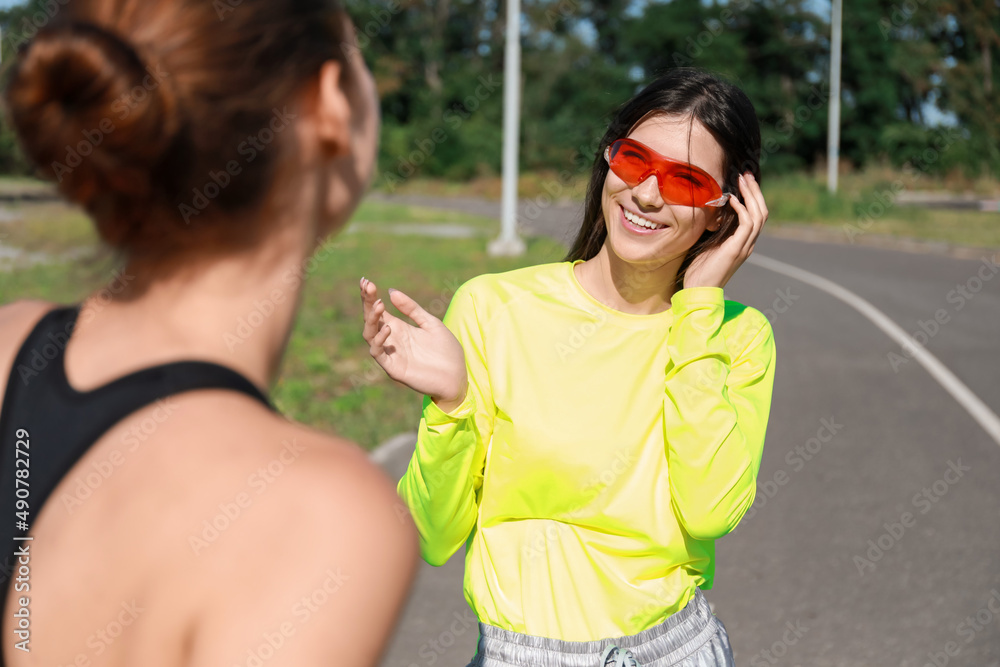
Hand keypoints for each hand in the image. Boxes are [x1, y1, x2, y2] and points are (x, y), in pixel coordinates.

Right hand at [359, 277, 468, 408]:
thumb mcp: (431, 324)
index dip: (370, 296)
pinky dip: (379, 340)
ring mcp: (390, 354)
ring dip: (372, 319)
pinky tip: (388, 328)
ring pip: (369, 335)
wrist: (457, 377)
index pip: (378, 310)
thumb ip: (412, 309)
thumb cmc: (446, 351)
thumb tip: (391, 291)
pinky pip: (378, 353)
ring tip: (379, 305)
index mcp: (399, 328)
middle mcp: (391, 340)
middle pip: (371, 319)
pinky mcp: (393, 368)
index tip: (365, 280)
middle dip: (367, 303)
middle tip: (368, 286)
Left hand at [683, 172, 767, 289]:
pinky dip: (742, 209)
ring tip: (742, 180)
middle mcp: (748, 244)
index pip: (755, 215)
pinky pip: (747, 224)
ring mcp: (745, 246)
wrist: (698, 291)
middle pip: (761, 212)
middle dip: (755, 191)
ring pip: (758, 215)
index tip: (743, 181)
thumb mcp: (708, 244)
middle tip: (746, 174)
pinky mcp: (737, 249)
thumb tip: (709, 211)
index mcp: (743, 242)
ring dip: (751, 195)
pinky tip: (732, 199)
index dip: (752, 197)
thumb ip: (714, 230)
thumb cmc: (699, 270)